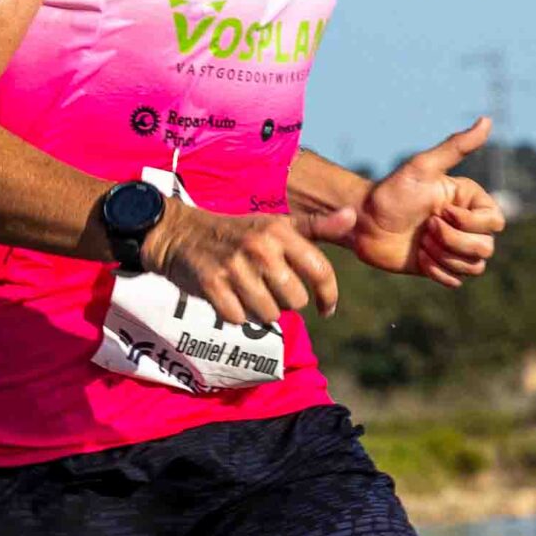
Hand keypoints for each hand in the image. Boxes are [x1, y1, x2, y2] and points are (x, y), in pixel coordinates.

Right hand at [145, 197, 358, 324]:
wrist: (182, 233)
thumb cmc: (239, 232)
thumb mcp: (277, 224)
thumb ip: (316, 226)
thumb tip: (353, 215)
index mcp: (280, 231)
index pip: (319, 271)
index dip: (329, 296)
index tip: (328, 309)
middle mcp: (260, 247)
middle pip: (295, 301)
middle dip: (286, 301)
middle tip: (271, 289)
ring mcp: (235, 267)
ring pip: (269, 314)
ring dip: (261, 311)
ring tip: (250, 293)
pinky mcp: (213, 285)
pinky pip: (239, 319)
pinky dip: (236, 314)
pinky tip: (230, 298)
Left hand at [350, 120, 504, 286]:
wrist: (364, 221)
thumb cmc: (391, 191)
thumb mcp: (423, 166)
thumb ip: (457, 146)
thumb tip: (487, 120)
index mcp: (469, 201)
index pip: (495, 222)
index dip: (468, 223)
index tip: (439, 212)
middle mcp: (467, 225)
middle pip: (486, 248)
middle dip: (453, 242)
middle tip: (426, 228)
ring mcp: (454, 248)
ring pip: (474, 266)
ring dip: (443, 257)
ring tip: (421, 243)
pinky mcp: (440, 267)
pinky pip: (456, 281)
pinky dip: (437, 272)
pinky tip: (418, 256)